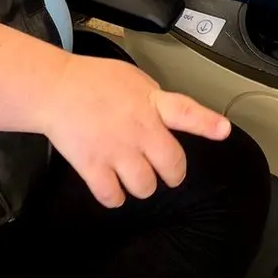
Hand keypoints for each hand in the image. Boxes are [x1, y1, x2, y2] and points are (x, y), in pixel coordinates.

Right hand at [40, 55, 229, 207]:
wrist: (54, 89)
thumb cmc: (92, 80)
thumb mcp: (133, 79)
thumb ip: (156, 100)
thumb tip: (168, 117)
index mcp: (150, 103)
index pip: (185, 112)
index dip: (206, 123)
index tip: (223, 131)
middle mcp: (139, 129)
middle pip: (172, 166)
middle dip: (172, 173)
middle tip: (165, 171)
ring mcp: (116, 150)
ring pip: (145, 188)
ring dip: (141, 186)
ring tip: (131, 174)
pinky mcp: (93, 166)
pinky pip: (113, 198)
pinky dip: (114, 197)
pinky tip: (110, 185)